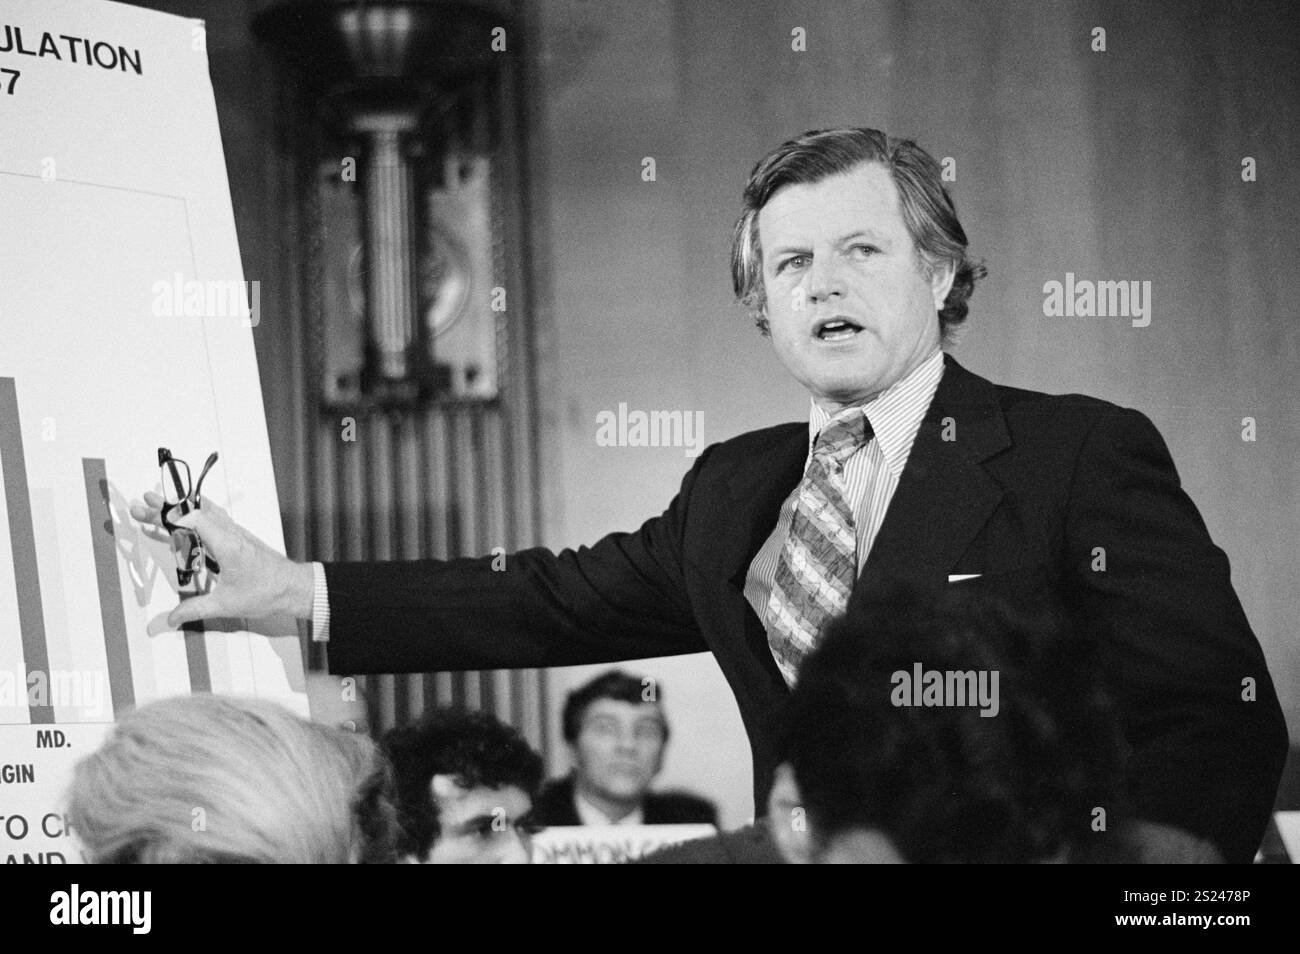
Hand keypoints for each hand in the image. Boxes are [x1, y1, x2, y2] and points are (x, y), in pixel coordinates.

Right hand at [129, 492, 314, 627]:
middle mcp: (231, 533)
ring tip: (154, 507)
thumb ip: (195, 609)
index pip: (196, 520)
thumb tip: (170, 619)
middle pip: (194, 513)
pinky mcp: (237, 539)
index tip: (150, 515)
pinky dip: (193, 517)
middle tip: (141, 506)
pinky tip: (182, 518)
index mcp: (227, 544)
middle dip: (166, 510)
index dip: (171, 516)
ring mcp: (235, 534)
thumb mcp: (227, 604)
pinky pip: (212, 520)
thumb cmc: (267, 592)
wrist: (295, 587)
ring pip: (203, 514)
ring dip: (179, 511)